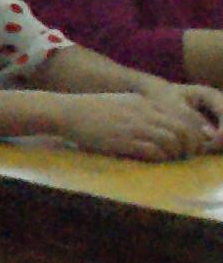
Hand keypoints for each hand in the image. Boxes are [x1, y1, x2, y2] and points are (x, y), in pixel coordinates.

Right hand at [58, 92, 222, 161]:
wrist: (67, 111)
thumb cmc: (92, 110)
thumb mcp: (123, 102)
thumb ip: (145, 109)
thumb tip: (164, 123)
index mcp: (147, 103)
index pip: (186, 115)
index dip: (195, 132)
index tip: (189, 143)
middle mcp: (145, 113)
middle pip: (184, 129)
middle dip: (190, 145)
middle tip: (184, 154)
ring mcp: (134, 126)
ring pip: (172, 141)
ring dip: (175, 153)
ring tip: (169, 159)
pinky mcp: (123, 141)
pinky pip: (153, 151)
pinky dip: (159, 158)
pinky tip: (153, 160)